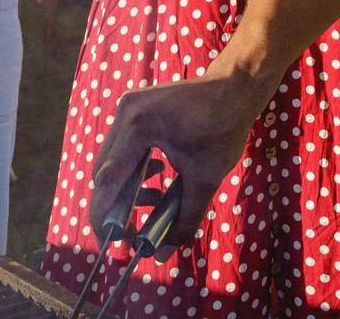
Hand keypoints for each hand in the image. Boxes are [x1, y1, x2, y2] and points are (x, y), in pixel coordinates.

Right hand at [90, 70, 272, 248]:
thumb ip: (183, 219)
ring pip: (111, 160)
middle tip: (134, 229)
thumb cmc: (223, 127)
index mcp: (138, 126)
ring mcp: (126, 107)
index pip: (108, 180)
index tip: (113, 242)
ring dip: (126, 186)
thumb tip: (163, 253)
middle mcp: (125, 113)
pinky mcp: (133, 108)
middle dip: (116, 205)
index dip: (105, 216)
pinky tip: (158, 173)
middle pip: (104, 171)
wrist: (235, 87)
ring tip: (154, 199)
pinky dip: (133, 168)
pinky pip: (122, 147)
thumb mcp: (205, 178)